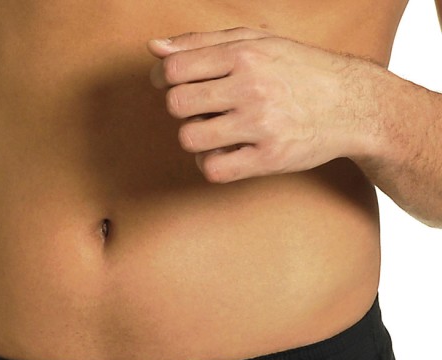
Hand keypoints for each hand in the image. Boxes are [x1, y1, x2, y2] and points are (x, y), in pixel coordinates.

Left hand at [146, 28, 377, 182]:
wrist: (353, 104)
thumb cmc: (297, 70)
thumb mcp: (256, 42)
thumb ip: (202, 43)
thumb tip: (153, 48)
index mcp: (245, 54)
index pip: (175, 68)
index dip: (164, 79)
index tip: (174, 84)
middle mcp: (252, 86)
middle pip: (177, 104)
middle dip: (182, 108)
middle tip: (203, 108)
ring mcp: (261, 124)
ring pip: (190, 138)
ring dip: (196, 137)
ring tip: (217, 130)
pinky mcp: (268, 158)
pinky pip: (213, 169)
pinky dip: (212, 163)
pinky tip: (226, 152)